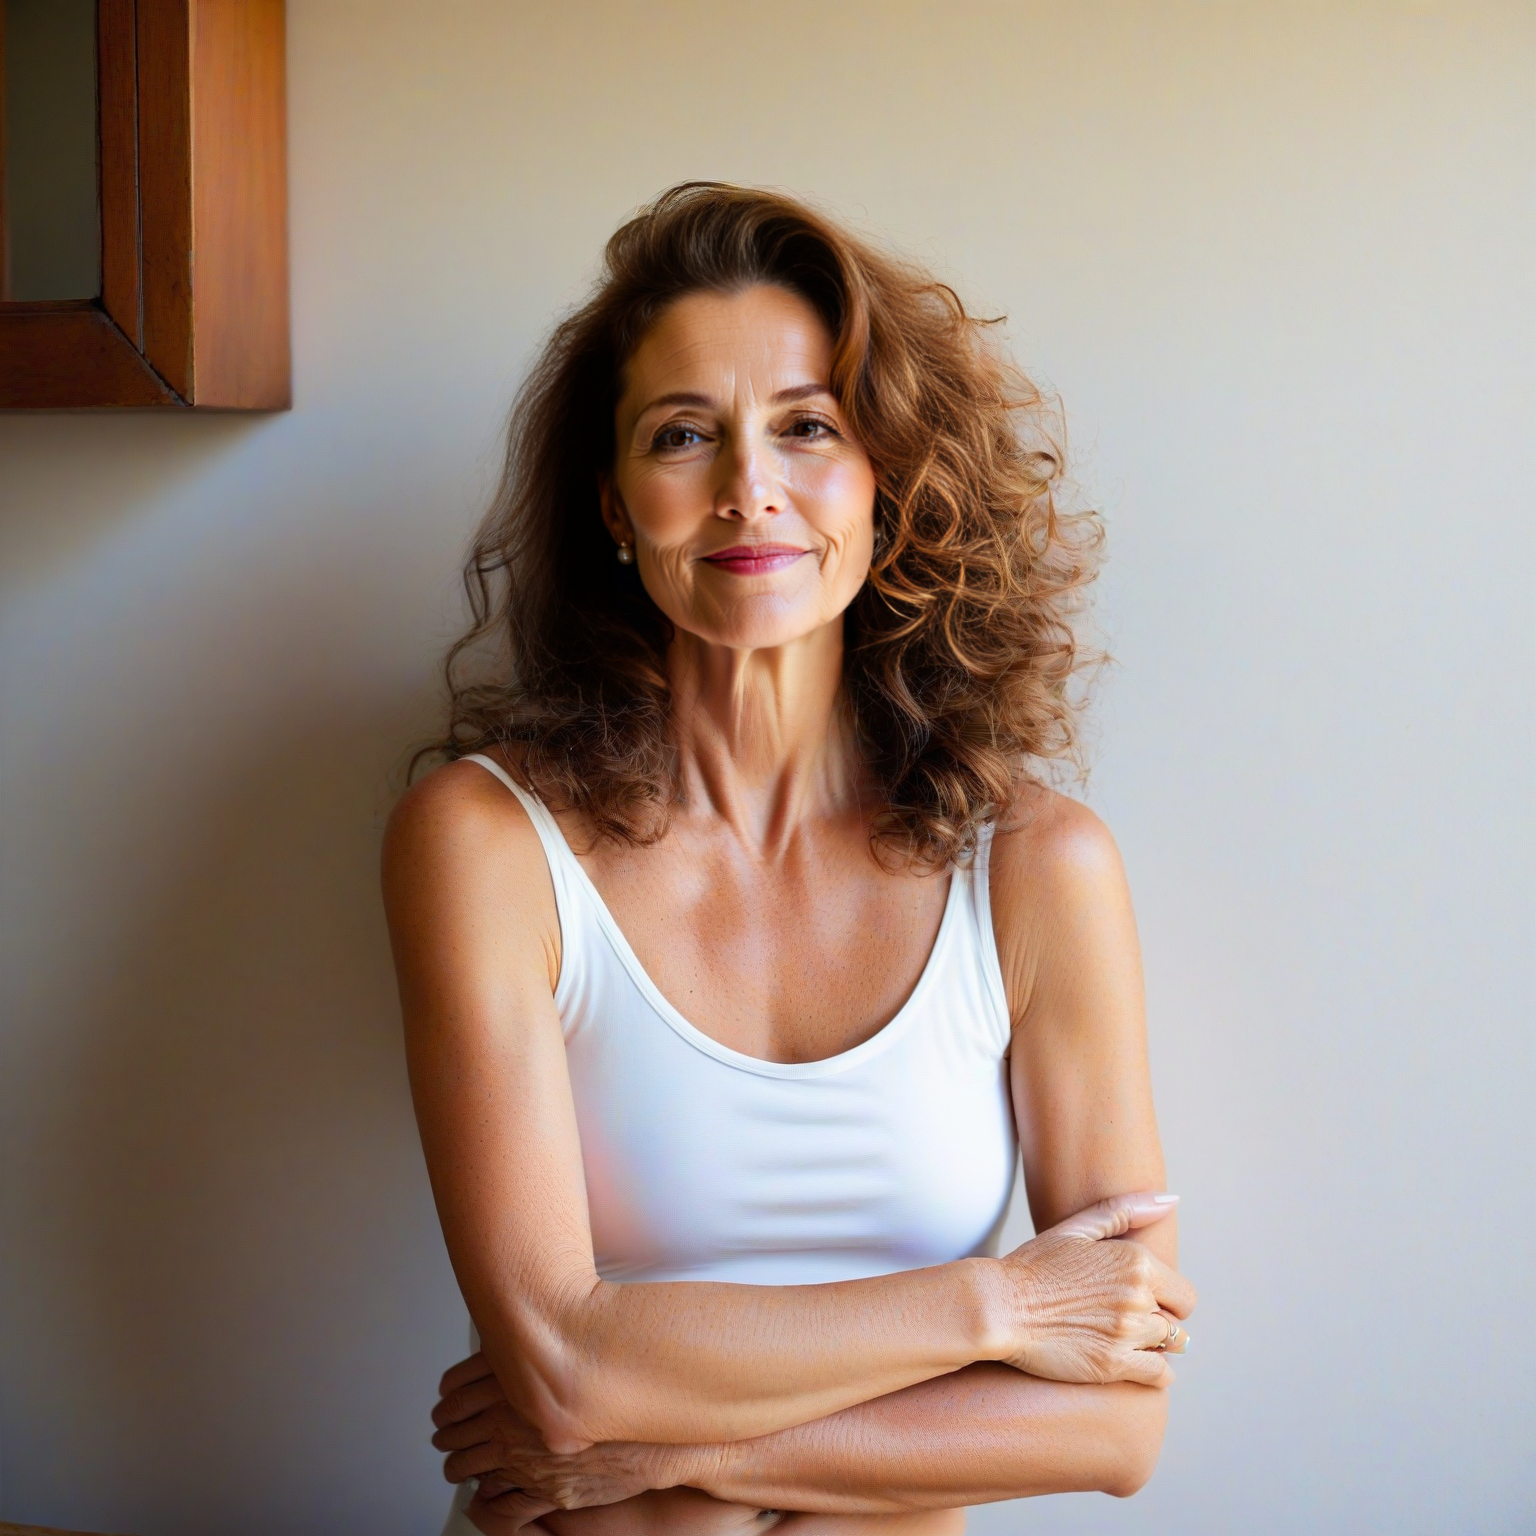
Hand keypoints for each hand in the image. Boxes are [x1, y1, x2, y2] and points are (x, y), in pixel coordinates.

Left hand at [431, 1352, 693, 1527]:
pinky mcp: (541, 1491)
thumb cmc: (619, 1394)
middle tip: (443, 1432)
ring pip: (468, 1466)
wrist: (654, 1440)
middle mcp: (515, 1424)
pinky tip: (483, 1487)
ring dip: (457, 1464)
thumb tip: (509, 1343)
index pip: (457, 1395)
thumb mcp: (575, 1357)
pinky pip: (494, 1497)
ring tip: (455, 1462)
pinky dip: (483, 1492)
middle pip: (456, 1431)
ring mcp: (526, 1460)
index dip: (447, 1401)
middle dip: (446, 1432)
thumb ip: (539, 1354)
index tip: (444, 1403)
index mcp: (517, 1387)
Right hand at [1000, 1192, 1196, 1387]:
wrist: (1000, 1305)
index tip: (1143, 1301)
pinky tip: (1131, 1362)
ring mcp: (1127, 1333)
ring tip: (1121, 1338)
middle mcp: (1138, 1297)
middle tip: (1125, 1319)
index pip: (1183, 1294)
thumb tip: (1171, 1200)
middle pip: (1175, 1322)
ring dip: (1150, 1345)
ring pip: (1166, 1347)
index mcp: (1136, 1263)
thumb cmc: (1033, 1264)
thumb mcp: (1075, 1228)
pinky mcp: (1114, 1365)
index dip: (1165, 1299)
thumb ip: (1124, 1211)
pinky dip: (1154, 1373)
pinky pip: (1160, 1375)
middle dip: (1156, 1321)